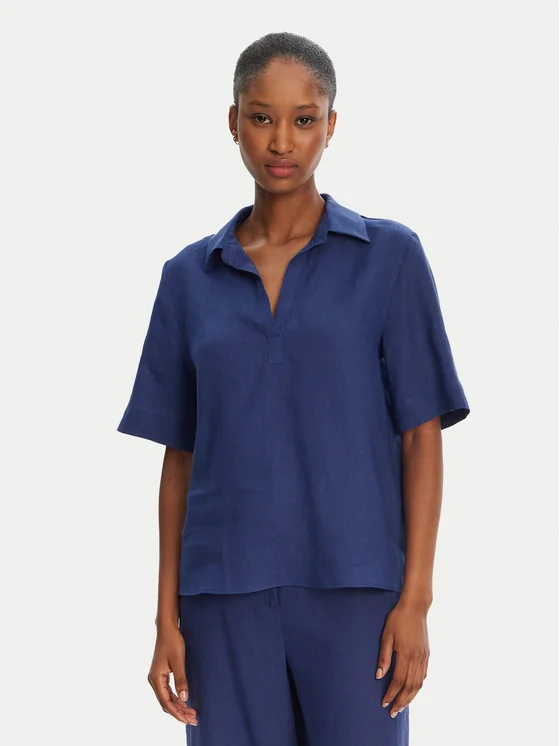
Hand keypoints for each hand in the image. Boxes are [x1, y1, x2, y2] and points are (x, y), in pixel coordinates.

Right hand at [147, 625, 197, 726]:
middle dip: (179, 712)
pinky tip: (185, 702)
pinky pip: (168, 691)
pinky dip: (176, 698)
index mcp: (156, 678)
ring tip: (191, 713)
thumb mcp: (178, 661)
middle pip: (166, 703)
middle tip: (193, 719)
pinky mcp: (161, 674)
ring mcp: (157, 677)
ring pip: (167, 698)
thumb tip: (184, 699)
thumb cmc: (172, 642)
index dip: (177, 713)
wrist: (167, 628)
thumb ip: (181, 680)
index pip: (166, 702)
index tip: (187, 719)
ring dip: (178, 706)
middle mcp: (154, 680)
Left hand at [375, 596, 429, 717]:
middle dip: (401, 701)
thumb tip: (379, 676)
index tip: (384, 703)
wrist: (415, 607)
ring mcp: (424, 657)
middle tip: (393, 712)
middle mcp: (417, 658)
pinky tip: (412, 691)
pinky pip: (423, 675)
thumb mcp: (386, 635)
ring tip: (402, 706)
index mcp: (406, 654)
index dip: (390, 693)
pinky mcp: (427, 654)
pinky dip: (418, 686)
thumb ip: (383, 657)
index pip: (398, 681)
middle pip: (410, 687)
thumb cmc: (398, 619)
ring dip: (410, 697)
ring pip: (418, 684)